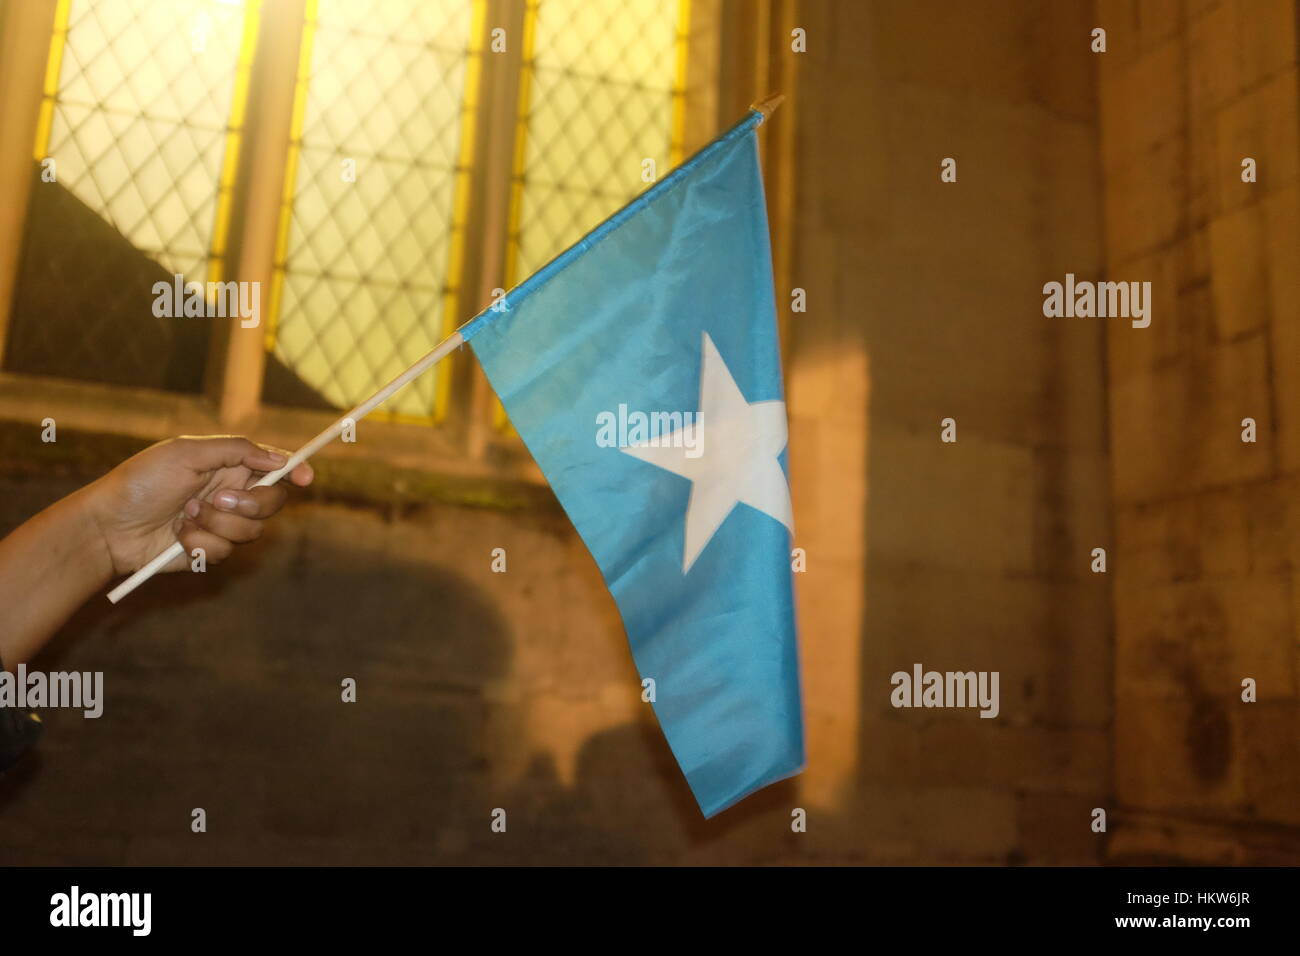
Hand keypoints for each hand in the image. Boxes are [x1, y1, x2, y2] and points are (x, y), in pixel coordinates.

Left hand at [86, 436, 313, 574]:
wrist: (109, 528)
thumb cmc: (141, 482)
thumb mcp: (186, 452)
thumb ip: (237, 450)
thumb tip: (278, 457)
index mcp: (227, 465)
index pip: (273, 466)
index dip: (295, 470)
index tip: (305, 478)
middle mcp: (230, 494)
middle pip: (272, 501)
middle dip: (251, 504)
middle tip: (221, 501)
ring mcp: (221, 524)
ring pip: (252, 531)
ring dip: (217, 525)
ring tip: (186, 517)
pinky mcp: (210, 551)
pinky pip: (226, 552)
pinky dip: (201, 544)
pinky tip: (179, 537)